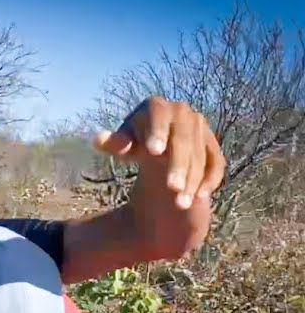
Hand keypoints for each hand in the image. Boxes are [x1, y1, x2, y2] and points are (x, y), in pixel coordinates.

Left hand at [94, 96, 224, 211]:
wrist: (159, 148)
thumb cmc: (135, 144)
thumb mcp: (123, 145)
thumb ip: (115, 144)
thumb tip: (97, 139)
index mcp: (156, 108)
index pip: (159, 115)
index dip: (157, 131)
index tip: (153, 151)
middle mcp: (182, 113)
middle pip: (183, 139)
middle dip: (178, 164)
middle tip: (171, 188)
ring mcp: (200, 129)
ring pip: (200, 154)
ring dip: (192, 179)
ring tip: (181, 203)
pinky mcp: (212, 146)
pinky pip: (215, 162)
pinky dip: (209, 179)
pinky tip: (199, 196)